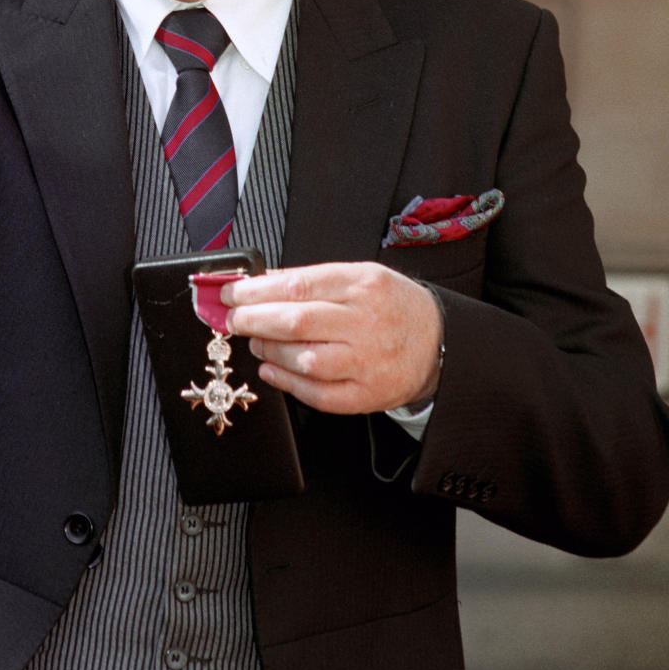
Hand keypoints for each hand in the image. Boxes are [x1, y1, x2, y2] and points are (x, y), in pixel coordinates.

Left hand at [223, 262, 442, 415]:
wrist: (437, 341)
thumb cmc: (392, 305)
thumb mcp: (359, 275)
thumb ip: (312, 279)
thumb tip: (262, 282)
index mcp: (362, 285)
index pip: (297, 285)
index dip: (256, 291)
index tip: (232, 292)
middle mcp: (365, 322)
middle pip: (296, 321)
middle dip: (254, 320)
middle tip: (233, 319)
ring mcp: (367, 361)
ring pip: (304, 359)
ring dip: (269, 350)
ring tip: (255, 340)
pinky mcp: (366, 394)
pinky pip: (318, 393)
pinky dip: (287, 382)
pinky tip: (271, 368)